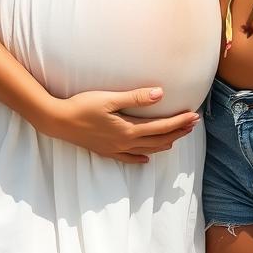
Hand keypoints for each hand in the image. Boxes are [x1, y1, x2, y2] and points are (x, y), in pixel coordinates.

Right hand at [42, 87, 199, 164]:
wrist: (58, 121)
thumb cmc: (82, 106)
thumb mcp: (109, 99)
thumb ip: (135, 98)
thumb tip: (160, 94)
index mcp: (127, 129)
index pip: (160, 126)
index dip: (178, 122)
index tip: (194, 116)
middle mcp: (124, 143)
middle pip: (158, 140)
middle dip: (177, 132)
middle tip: (193, 125)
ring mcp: (115, 149)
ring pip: (147, 150)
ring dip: (164, 143)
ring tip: (178, 138)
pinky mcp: (106, 151)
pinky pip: (129, 158)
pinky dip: (141, 158)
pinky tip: (147, 159)